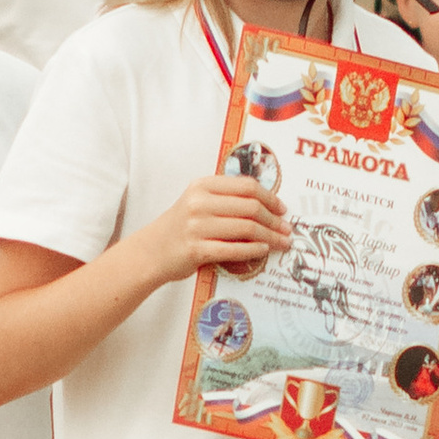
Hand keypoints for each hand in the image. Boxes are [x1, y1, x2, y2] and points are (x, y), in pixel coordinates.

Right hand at [146, 166, 291, 283]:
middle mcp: (199, 203)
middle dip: (274, 219)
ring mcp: (197, 226)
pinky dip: (253, 250)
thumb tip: (267, 205)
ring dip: (270, 236)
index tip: (282, 208)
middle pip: (251, 207)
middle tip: (286, 229)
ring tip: (281, 242)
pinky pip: (234, 249)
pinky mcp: (196, 250)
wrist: (151, 251)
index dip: (270, 197)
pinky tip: (263, 250)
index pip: (246, 186)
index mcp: (202, 186)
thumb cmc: (180, 228)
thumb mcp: (198, 202)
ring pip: (246, 228)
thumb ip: (225, 199)